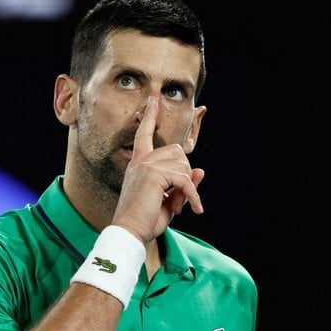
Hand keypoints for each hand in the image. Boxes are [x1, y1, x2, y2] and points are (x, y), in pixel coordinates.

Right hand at [112, 98, 203, 243]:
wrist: (130, 232)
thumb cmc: (145, 219)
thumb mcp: (169, 200)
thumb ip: (183, 184)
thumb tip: (200, 170)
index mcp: (138, 164)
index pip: (144, 134)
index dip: (151, 116)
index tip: (153, 99)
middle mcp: (141, 161)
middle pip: (178, 151)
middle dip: (185, 174)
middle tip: (179, 198)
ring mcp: (146, 165)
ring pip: (183, 166)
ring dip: (188, 188)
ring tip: (178, 206)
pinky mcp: (153, 174)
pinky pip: (185, 180)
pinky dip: (192, 196)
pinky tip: (192, 210)